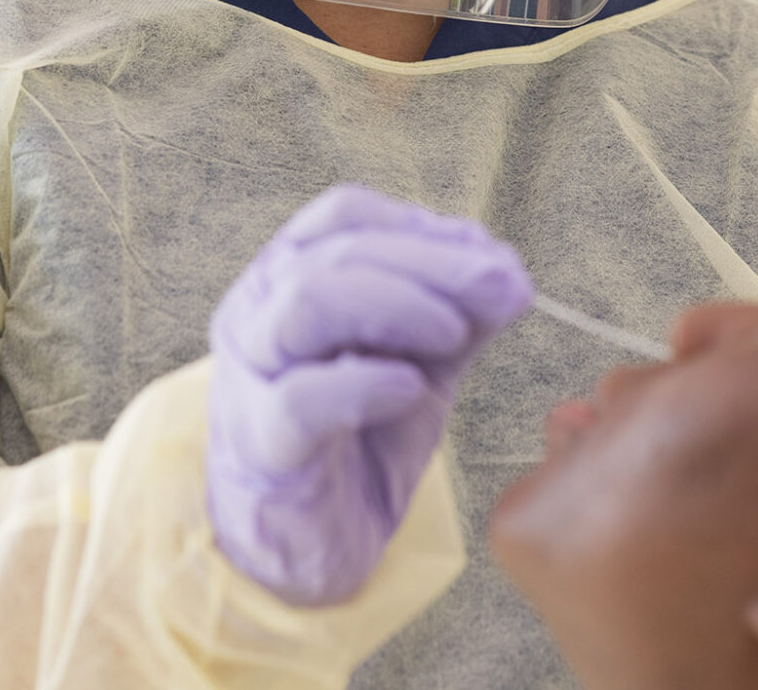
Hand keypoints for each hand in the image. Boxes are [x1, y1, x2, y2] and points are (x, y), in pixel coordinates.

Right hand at [206, 185, 532, 604]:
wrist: (311, 541)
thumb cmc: (357, 437)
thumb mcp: (420, 361)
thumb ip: (458, 314)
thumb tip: (508, 273)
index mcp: (288, 277)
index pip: (346, 217)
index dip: (422, 227)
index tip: (490, 256)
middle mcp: (257, 313)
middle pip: (337, 253)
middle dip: (432, 263)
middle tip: (501, 285)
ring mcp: (250, 377)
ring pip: (309, 302)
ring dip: (399, 304)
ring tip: (456, 333)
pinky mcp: (261, 446)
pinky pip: (300, 399)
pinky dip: (364, 383)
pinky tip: (412, 388)